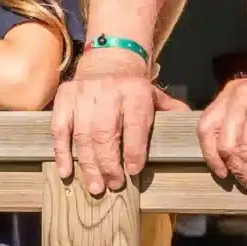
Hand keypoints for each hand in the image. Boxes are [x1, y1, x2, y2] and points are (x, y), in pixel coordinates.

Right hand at [50, 50, 185, 194]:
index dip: (133, 150)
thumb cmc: (133, 87)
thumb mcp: (155, 95)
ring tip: (95, 186)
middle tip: (113, 185)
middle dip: (108, 164)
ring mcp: (83, 95)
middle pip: (105, 133)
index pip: (134, 124)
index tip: (132, 172)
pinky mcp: (64, 99)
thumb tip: (187, 127)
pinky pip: (59, 128)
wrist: (108, 59)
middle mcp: (108, 91)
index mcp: (135, 92)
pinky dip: (62, 152)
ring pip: (82, 134)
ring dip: (88, 164)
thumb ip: (170, 111)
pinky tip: (67, 172)